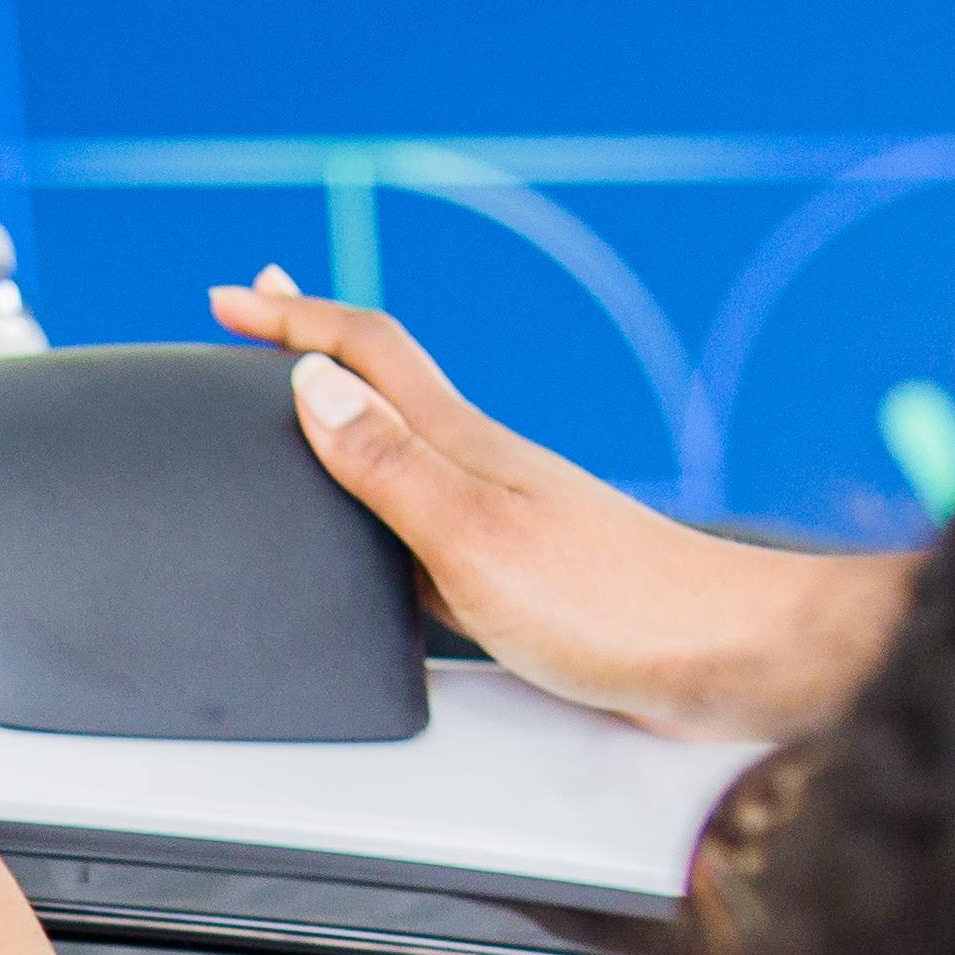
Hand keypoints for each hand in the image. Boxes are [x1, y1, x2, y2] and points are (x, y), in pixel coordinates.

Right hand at [207, 270, 907, 742]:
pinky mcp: (526, 565)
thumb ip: (388, 463)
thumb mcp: (470, 535)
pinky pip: (430, 504)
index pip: (364, 352)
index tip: (232, 298)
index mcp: (462, 444)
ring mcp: (507, 509)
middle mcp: (483, 463)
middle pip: (384, 381)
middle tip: (259, 321)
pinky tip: (390, 521)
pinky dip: (387, 486)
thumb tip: (312, 385)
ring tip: (303, 405)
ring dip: (348, 411)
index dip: (292, 317)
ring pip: (406, 440)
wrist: (722, 656)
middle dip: (312, 346)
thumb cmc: (609, 604)